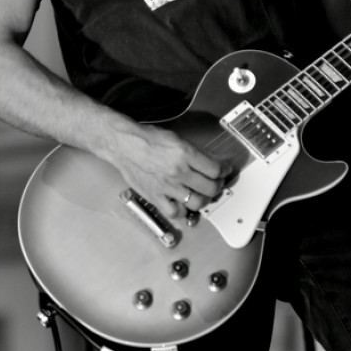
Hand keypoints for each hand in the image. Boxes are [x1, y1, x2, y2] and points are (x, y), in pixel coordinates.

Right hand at [101, 116, 232, 219]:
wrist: (125, 145)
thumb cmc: (148, 140)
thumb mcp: (178, 139)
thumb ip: (197, 152)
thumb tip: (214, 160)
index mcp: (185, 154)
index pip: (215, 169)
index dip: (225, 170)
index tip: (226, 170)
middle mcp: (178, 172)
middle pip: (210, 187)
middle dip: (218, 185)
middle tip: (217, 182)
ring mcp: (167, 187)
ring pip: (197, 202)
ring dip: (205, 199)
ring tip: (204, 194)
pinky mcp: (156, 197)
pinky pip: (175, 212)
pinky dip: (183, 211)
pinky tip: (184, 204)